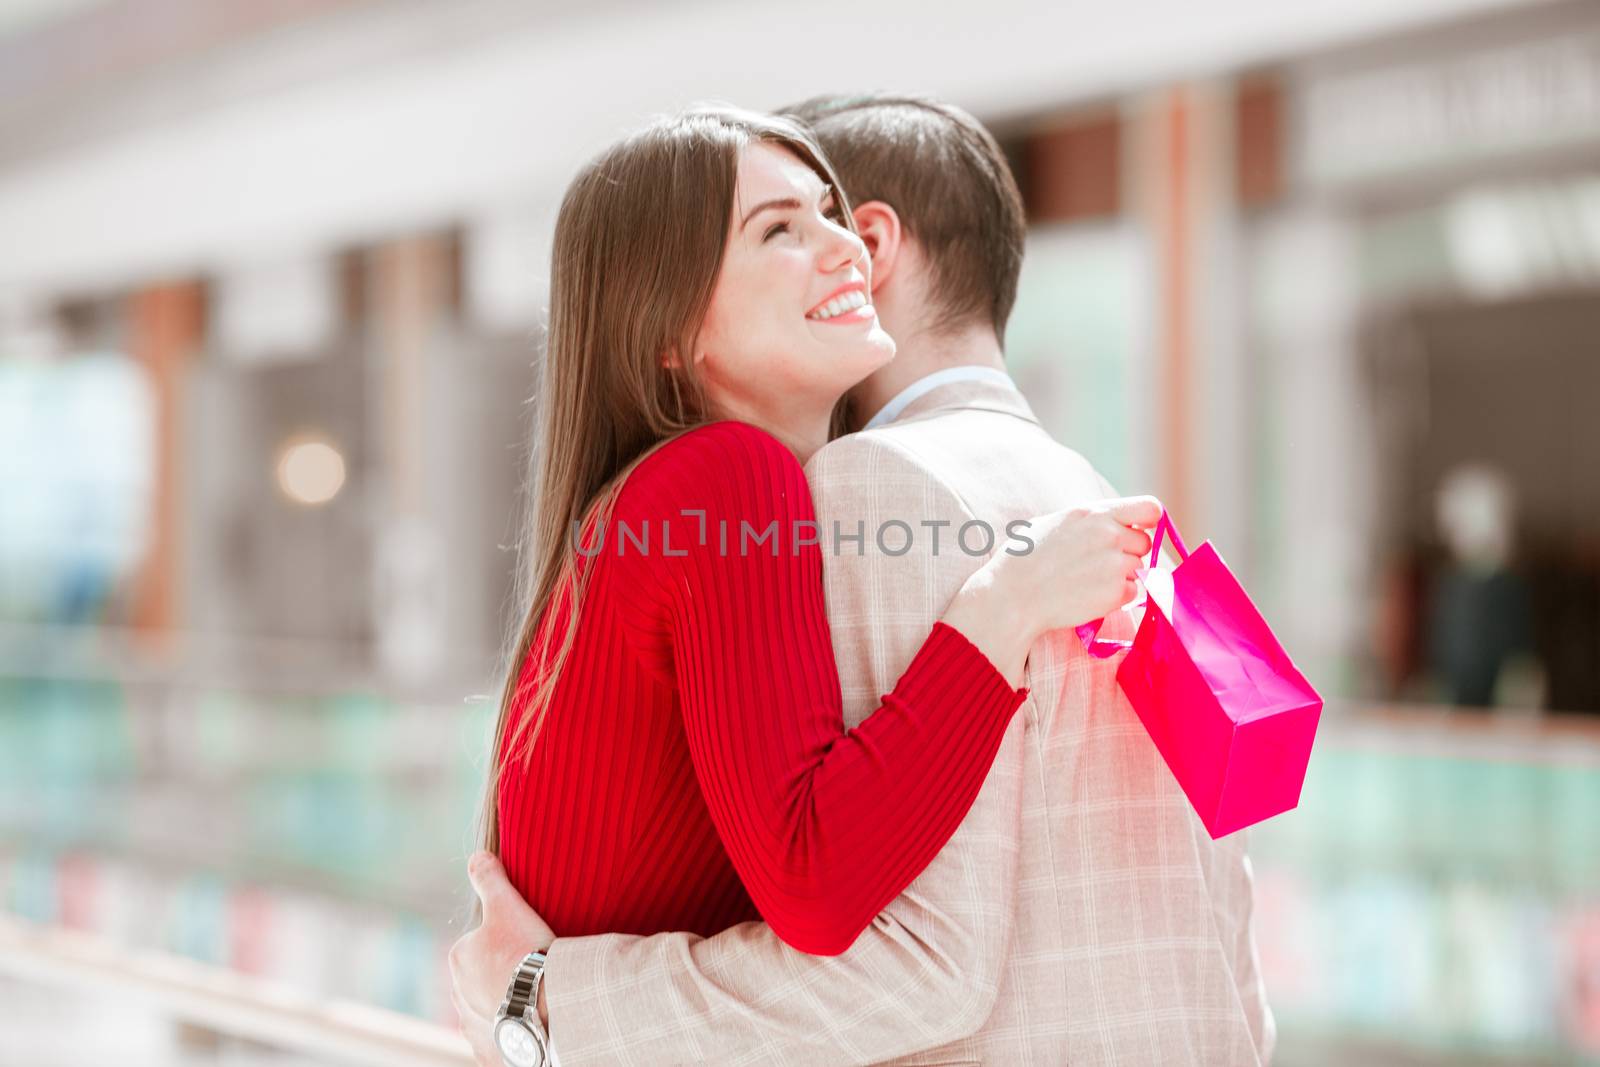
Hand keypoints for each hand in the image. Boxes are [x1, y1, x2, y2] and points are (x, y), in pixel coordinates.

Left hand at [448, 851, 556, 1064]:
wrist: (547, 1008)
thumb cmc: (526, 953)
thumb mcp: (507, 905)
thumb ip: (490, 879)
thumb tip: (477, 856)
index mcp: (459, 958)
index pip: (480, 943)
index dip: (507, 941)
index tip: (530, 943)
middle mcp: (458, 996)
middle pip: (484, 978)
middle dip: (505, 974)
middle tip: (537, 969)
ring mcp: (474, 1028)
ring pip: (491, 1010)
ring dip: (508, 1005)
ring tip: (539, 999)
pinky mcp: (491, 1053)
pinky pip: (501, 1041)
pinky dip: (514, 1034)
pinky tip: (533, 1026)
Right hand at [1000, 495, 1160, 634]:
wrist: (1012, 596)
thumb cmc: (1024, 559)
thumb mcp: (1054, 523)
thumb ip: (1089, 521)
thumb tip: (1111, 523)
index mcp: (1094, 513)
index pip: (1150, 508)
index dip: (1147, 521)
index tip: (1136, 530)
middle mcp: (1109, 535)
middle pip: (1144, 542)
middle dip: (1128, 552)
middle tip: (1099, 563)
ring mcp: (1115, 565)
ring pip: (1137, 569)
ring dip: (1120, 576)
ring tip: (1087, 581)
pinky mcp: (1115, 593)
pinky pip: (1131, 593)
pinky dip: (1116, 597)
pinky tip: (1088, 595)